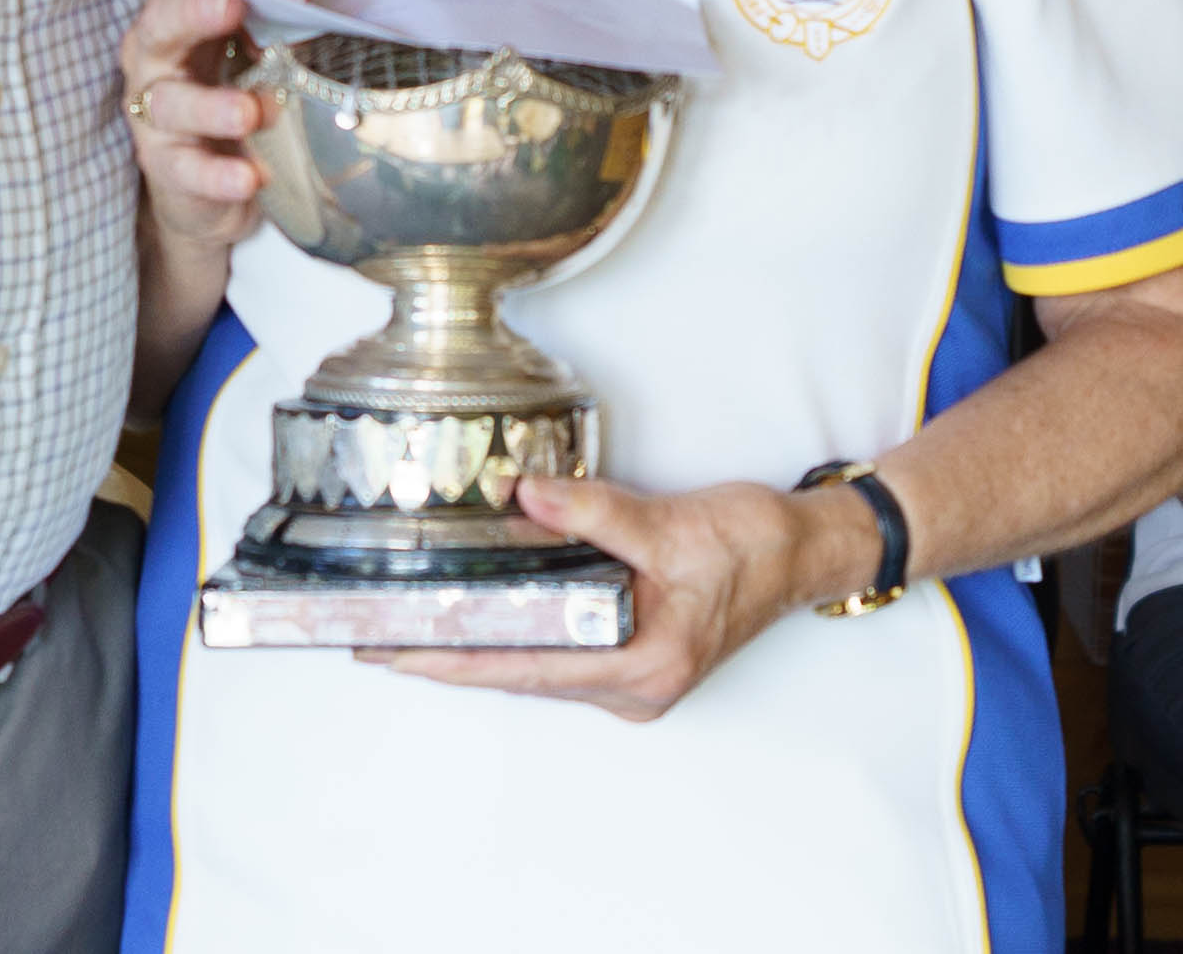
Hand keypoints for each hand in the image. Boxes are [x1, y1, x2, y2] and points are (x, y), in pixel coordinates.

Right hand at [120, 0, 291, 267]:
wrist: (213, 187)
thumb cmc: (236, 100)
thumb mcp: (270, 56)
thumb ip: (311, 19)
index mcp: (185, 19)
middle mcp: (159, 60)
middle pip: (164, 23)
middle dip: (196, 9)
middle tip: (232, 5)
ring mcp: (156, 117)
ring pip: (171, 102)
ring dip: (211, 105)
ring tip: (248, 112)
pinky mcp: (167, 168)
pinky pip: (185, 169)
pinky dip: (216, 174)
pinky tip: (247, 177)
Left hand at [362, 472, 837, 724]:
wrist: (806, 551)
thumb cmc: (753, 545)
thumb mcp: (672, 522)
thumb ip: (593, 511)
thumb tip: (523, 496)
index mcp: (645, 665)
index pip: (527, 668)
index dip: (455, 660)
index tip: (396, 654)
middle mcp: (635, 686)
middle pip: (522, 675)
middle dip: (450, 657)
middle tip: (377, 640)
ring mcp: (634, 678)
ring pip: (537, 667)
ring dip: (478, 648)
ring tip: (409, 630)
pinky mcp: (634, 658)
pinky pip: (558, 653)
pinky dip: (515, 637)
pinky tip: (478, 618)